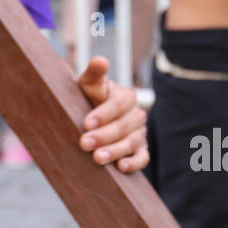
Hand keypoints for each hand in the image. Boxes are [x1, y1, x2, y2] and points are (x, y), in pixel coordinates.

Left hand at [75, 56, 147, 172]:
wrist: (89, 114)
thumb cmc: (89, 97)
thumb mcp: (88, 84)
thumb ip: (94, 73)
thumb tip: (100, 60)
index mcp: (126, 96)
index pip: (119, 105)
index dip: (103, 114)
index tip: (86, 123)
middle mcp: (136, 115)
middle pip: (124, 126)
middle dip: (103, 136)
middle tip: (84, 144)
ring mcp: (139, 133)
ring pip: (131, 143)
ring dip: (114, 151)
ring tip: (97, 158)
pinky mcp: (140, 150)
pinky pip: (142, 158)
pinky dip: (134, 163)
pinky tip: (121, 167)